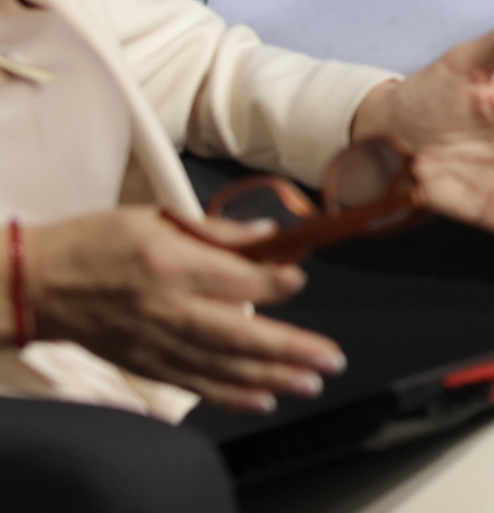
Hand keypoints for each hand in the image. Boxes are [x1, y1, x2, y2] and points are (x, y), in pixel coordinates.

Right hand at [22, 207, 344, 412]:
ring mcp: (157, 342)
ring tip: (311, 383)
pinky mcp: (146, 364)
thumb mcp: (155, 218)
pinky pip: (195, 383)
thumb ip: (215, 230)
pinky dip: (230, 395)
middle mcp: (169, 309)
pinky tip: (263, 400)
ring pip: (222, 365)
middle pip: (239, 333)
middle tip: (330, 359)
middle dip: (289, 348)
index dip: (275, 281)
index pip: (238, 280)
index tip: (300, 279)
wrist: (39, 285)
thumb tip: (269, 233)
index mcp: (173, 265)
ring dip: (271, 377)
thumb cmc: (99, 242)